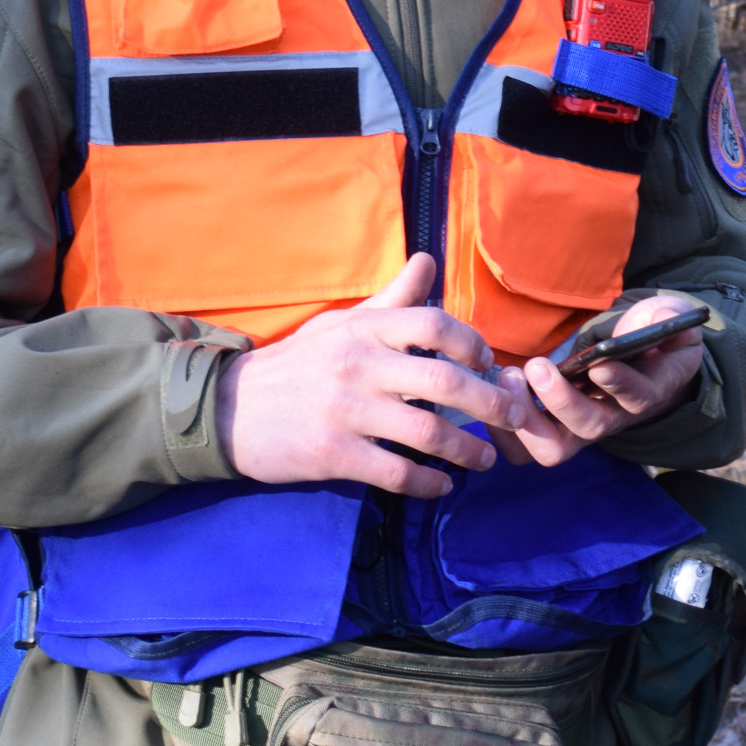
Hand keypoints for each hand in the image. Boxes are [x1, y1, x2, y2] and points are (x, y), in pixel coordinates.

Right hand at [214, 254, 525, 498]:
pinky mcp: (334, 454)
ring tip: (486, 458)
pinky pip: (396, 472)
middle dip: (491, 403)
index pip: (434, 325)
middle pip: (445, 382)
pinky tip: (442, 484)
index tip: (490, 363)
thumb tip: (428, 261)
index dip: (473, 344)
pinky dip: (428, 482)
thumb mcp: (342, 324)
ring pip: (428, 433)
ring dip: (468, 450)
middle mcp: (359, 365)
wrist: (230, 410)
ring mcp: (347, 411)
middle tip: (515, 417)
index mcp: (364, 329)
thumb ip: (391, 299)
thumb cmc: (297, 364)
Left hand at [492, 292, 708, 467]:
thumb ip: (666, 318)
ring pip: (553, 448)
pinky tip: (495, 392)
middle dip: (559, 399)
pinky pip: (524, 450)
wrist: (640, 362)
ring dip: (527, 417)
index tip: (599, 365)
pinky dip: (504, 430)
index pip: (636, 397)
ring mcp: (579, 429)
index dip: (619, 385)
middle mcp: (612, 417)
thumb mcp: (667, 321)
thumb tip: (650, 321)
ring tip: (510, 378)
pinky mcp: (552, 431)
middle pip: (589, 427)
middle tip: (536, 366)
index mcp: (646, 390)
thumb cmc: (651, 338)